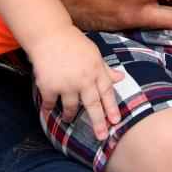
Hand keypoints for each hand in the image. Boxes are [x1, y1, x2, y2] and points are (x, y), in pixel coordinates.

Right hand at [30, 27, 123, 141]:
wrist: (50, 35)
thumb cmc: (73, 43)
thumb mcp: (93, 53)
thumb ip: (105, 69)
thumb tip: (121, 78)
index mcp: (96, 69)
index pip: (107, 92)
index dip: (112, 108)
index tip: (116, 122)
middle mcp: (84, 78)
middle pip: (93, 105)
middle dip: (98, 123)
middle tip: (102, 137)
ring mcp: (67, 84)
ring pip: (71, 108)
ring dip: (70, 116)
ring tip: (69, 119)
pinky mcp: (50, 87)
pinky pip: (51, 104)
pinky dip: (50, 108)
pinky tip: (50, 109)